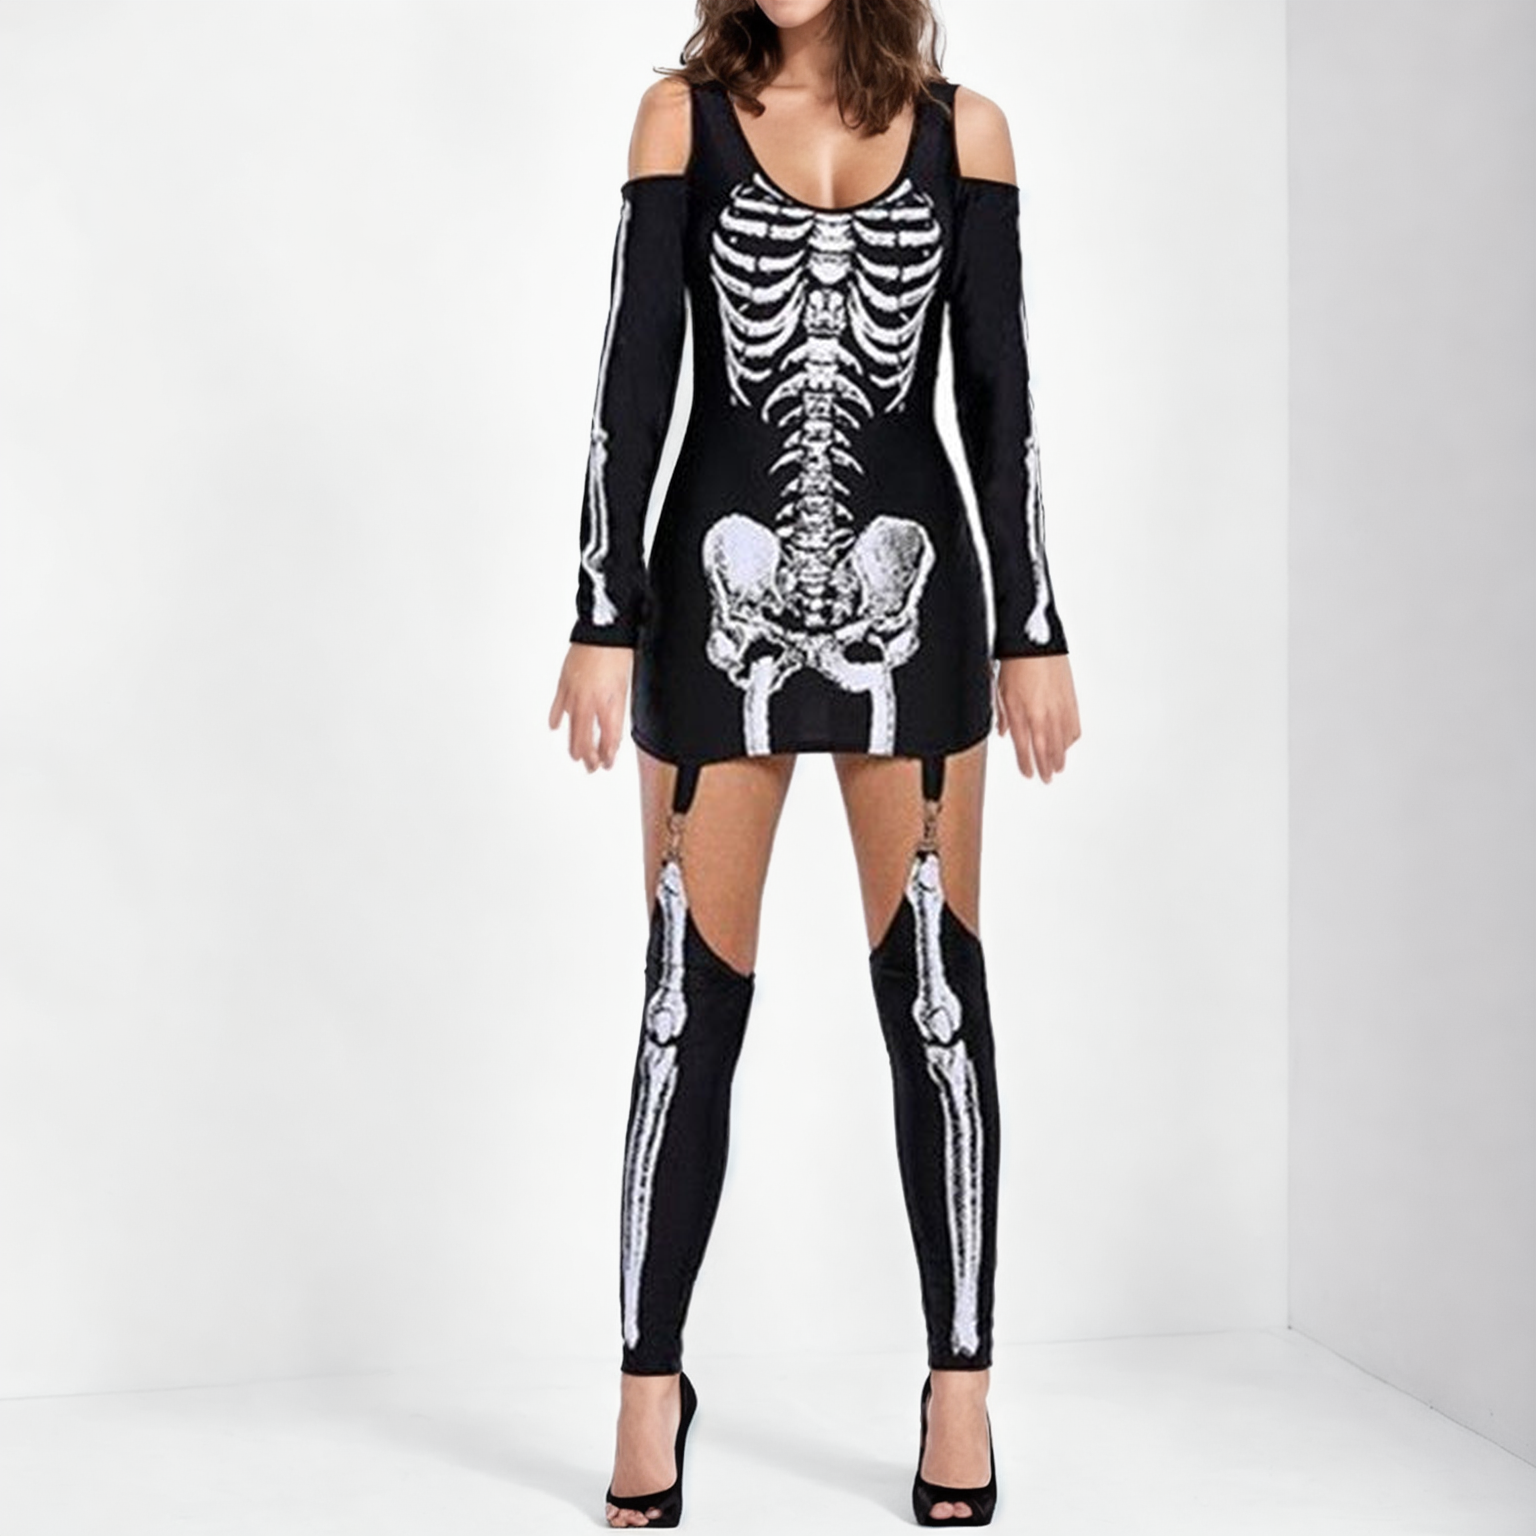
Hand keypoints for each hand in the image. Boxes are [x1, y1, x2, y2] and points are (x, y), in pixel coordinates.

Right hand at [549, 643, 632, 771]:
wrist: (603, 629)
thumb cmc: (618, 653)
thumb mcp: (625, 686)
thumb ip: (618, 710)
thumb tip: (614, 729)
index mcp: (608, 702)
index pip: (607, 738)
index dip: (607, 754)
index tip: (608, 763)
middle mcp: (589, 702)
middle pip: (586, 738)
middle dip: (589, 757)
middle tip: (592, 768)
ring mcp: (574, 694)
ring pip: (571, 727)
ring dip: (574, 745)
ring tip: (576, 756)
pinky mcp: (564, 683)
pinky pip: (558, 707)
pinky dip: (557, 719)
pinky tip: (556, 728)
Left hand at [994, 654, 1079, 782]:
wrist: (1033, 639)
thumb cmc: (1015, 660)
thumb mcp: (1000, 690)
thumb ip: (1002, 715)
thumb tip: (1003, 731)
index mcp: (1020, 713)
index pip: (1023, 748)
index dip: (1026, 764)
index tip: (1028, 774)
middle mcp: (1041, 713)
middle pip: (1045, 749)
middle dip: (1045, 766)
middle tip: (1046, 778)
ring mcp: (1058, 707)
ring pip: (1061, 740)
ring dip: (1060, 756)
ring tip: (1058, 767)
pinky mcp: (1070, 698)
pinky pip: (1073, 725)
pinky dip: (1070, 737)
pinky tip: (1069, 742)